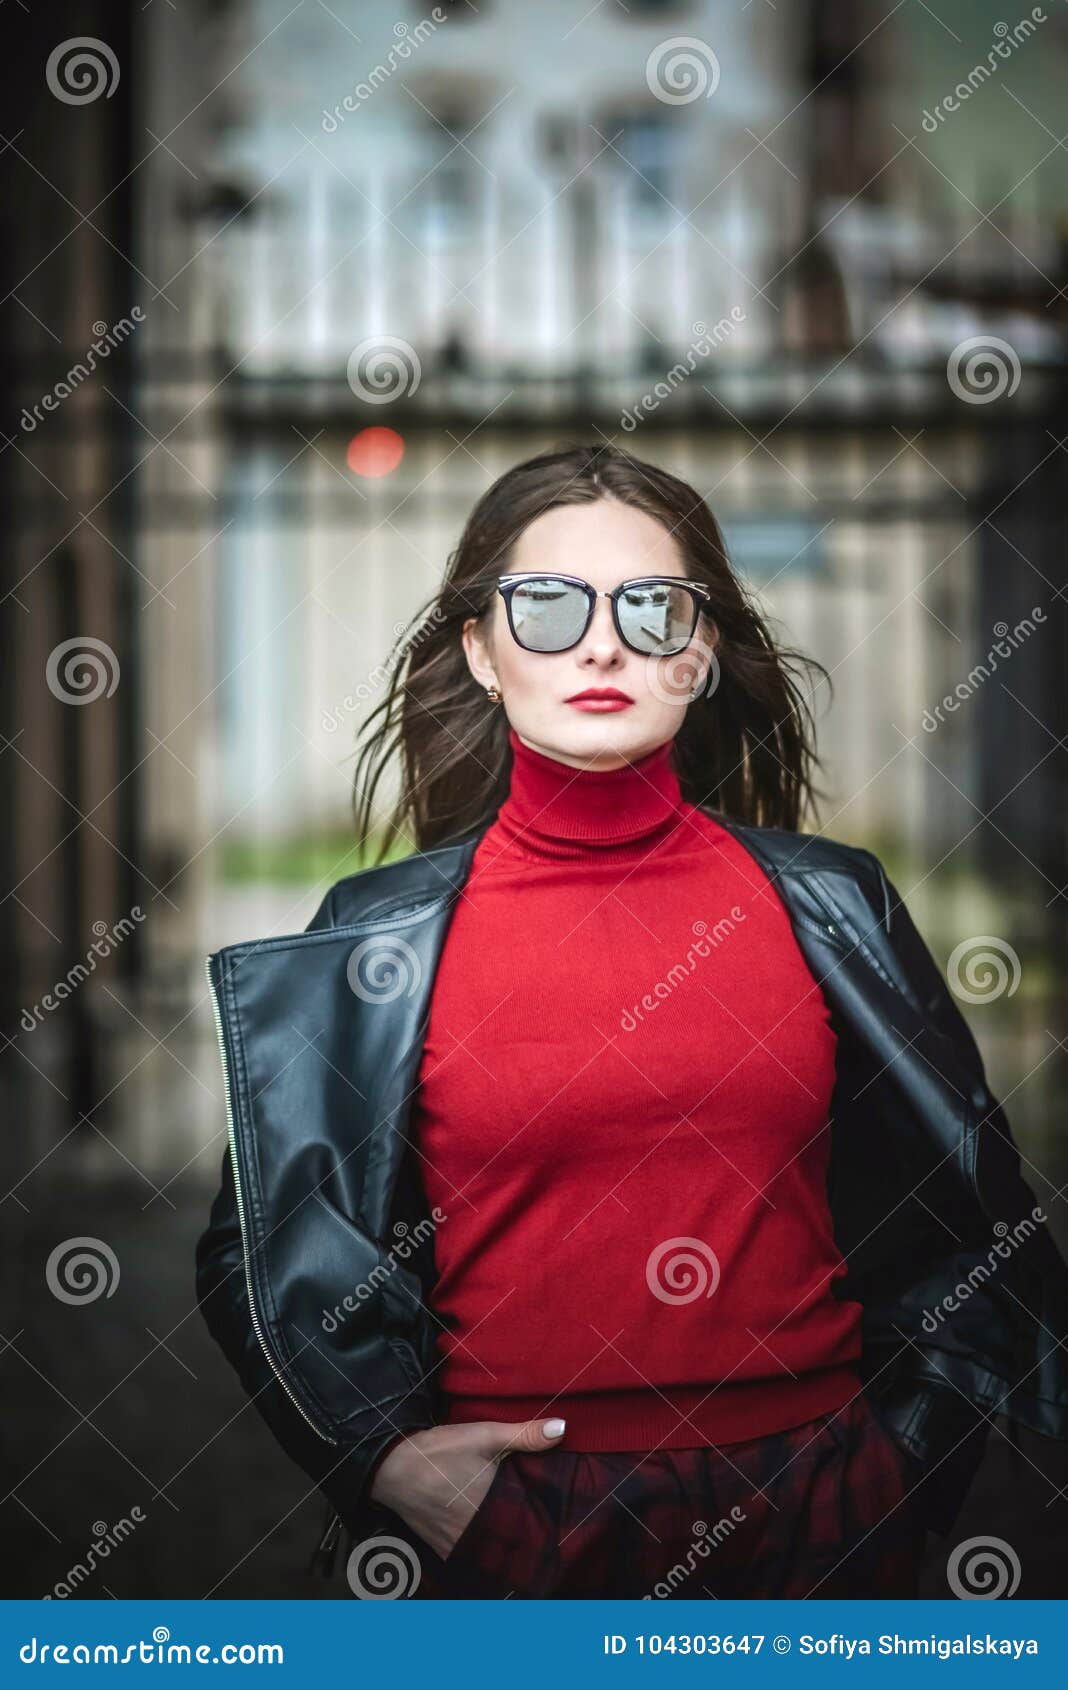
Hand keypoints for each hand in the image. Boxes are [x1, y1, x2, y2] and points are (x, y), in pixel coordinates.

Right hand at [368, 1416, 565, 1559]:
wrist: (392, 1466)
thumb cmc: (440, 1451)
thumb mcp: (485, 1436)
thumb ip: (525, 1435)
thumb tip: (562, 1428)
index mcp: (491, 1510)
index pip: (527, 1532)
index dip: (542, 1534)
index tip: (556, 1534)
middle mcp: (474, 1534)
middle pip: (508, 1547)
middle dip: (522, 1544)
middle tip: (540, 1539)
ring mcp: (454, 1544)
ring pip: (486, 1555)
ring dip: (499, 1550)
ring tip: (515, 1543)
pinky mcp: (439, 1546)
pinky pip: (465, 1557)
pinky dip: (476, 1553)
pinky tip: (484, 1544)